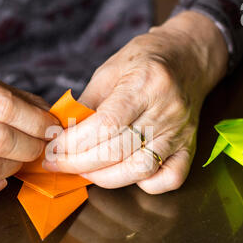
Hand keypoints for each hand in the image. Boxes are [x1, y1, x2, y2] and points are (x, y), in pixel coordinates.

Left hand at [44, 12, 227, 193]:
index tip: (52, 148)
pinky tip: (125, 174)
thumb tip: (61, 135)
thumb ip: (86, 104)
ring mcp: (180, 132)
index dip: (73, 143)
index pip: (105, 125)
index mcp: (145, 84)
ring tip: (84, 171)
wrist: (187, 57)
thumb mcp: (109, 71)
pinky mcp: (190, 147)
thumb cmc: (144, 61)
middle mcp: (166, 111)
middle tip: (57, 163)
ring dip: (104, 178)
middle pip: (118, 151)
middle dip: (78, 163)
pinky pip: (171, 179)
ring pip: (140, 170)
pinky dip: (146, 185)